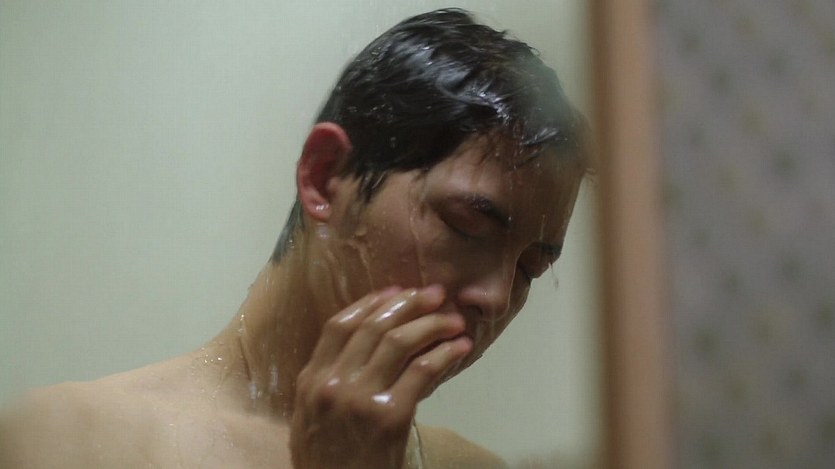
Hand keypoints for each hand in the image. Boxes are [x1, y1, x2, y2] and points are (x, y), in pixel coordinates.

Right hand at [290, 285, 472, 468]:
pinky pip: (421, 371)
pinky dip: (444, 354)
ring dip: (432, 324)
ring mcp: (361, 398)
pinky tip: (459, 348)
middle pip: (374, 326)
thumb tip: (366, 347)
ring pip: (399, 342)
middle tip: (435, 293)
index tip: (396, 290)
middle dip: (409, 303)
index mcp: (311, 380)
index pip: (340, 325)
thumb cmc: (327, 461)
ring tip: (453, 320)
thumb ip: (328, 381)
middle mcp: (333, 382)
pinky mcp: (390, 415)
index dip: (371, 302)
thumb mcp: (311, 417)